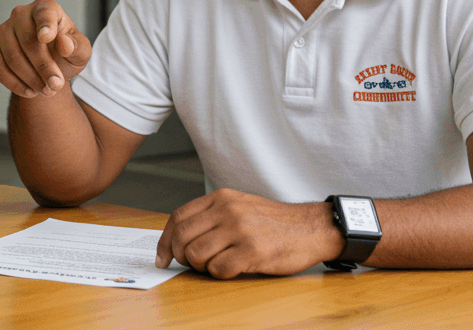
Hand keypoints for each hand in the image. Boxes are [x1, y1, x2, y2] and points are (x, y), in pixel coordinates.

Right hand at [0, 0, 90, 97]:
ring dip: (30, 79)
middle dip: (43, 67)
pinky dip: (13, 83)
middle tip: (55, 86)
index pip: (44, 14)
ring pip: (12, 57)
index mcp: (45, 7)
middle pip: (28, 41)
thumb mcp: (81, 53)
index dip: (45, 25)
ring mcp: (4, 29)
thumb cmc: (66, 53)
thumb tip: (65, 44)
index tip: (45, 38)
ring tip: (46, 91)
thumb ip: (78, 47)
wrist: (49, 67)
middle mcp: (21, 13)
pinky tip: (29, 91)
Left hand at [155, 188, 341, 277]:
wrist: (310, 228)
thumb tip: (178, 238)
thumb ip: (211, 215)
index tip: (162, 257)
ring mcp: (240, 230)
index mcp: (221, 197)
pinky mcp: (252, 251)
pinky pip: (219, 268)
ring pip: (197, 254)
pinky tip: (231, 269)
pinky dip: (219, 274)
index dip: (165, 240)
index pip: (178, 217)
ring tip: (214, 265)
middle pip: (183, 237)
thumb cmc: (272, 222)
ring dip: (200, 267)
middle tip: (191, 264)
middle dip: (180, 256)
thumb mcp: (239, 205)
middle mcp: (227, 210)